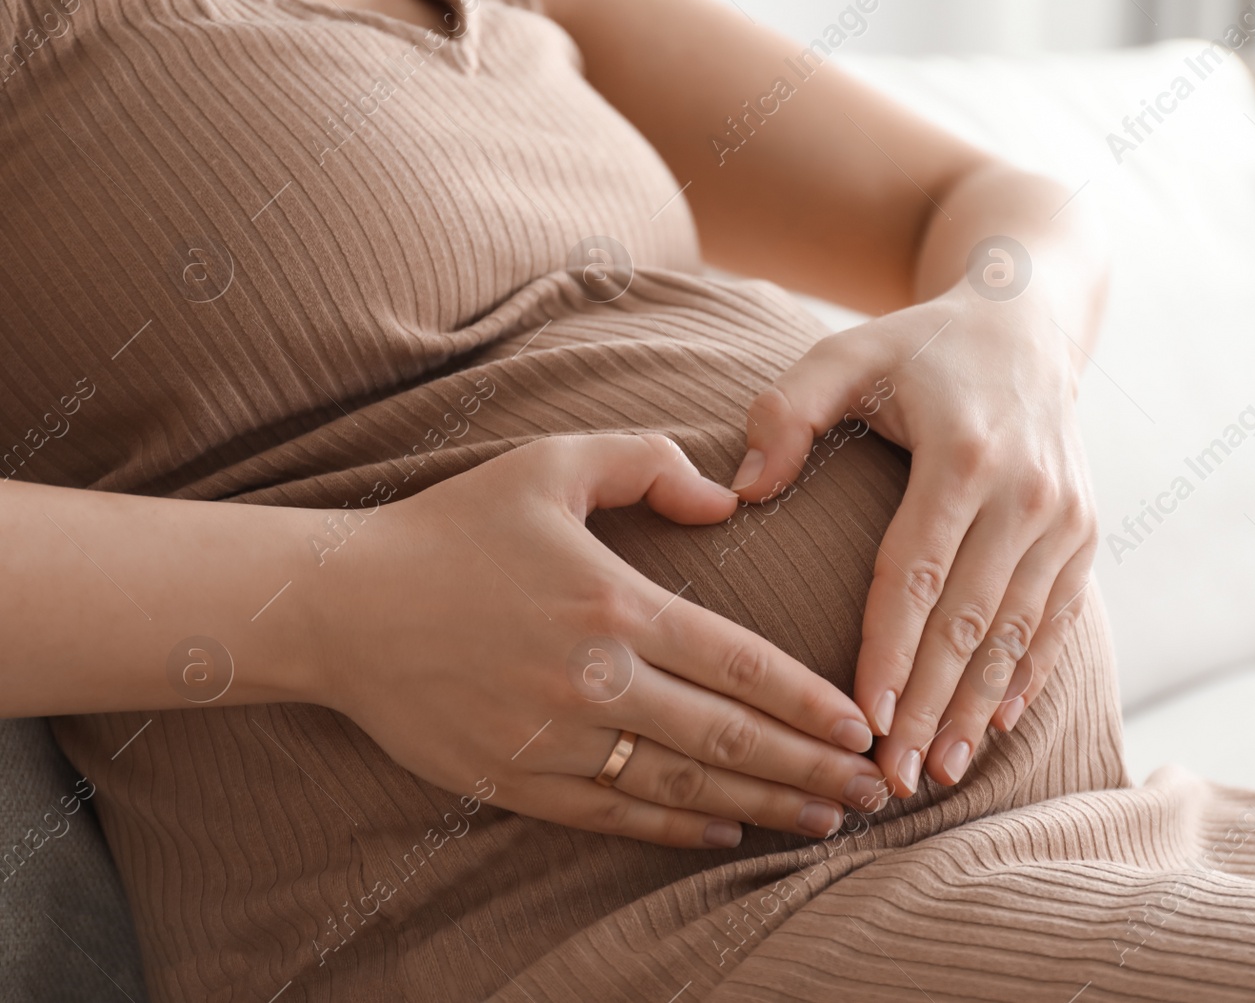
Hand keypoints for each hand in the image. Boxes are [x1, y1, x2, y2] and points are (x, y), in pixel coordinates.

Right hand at [313, 434, 884, 847]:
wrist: (342, 605)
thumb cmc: (453, 526)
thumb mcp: (551, 462)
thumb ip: (649, 462)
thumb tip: (727, 497)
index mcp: (615, 603)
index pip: (741, 663)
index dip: (811, 701)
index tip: (862, 726)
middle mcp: (595, 680)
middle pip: (730, 737)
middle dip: (812, 768)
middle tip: (873, 789)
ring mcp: (554, 740)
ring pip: (683, 786)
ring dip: (762, 806)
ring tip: (822, 819)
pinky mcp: (515, 779)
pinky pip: (614, 815)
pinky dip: (676, 827)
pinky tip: (724, 831)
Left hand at [730, 287, 1096, 797]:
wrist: (1028, 326)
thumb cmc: (919, 347)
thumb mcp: (845, 351)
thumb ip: (785, 409)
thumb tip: (741, 490)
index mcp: (963, 454)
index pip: (915, 573)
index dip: (890, 653)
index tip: (865, 722)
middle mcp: (1026, 491)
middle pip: (967, 620)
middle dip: (930, 707)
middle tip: (894, 778)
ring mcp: (1066, 518)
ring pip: (1015, 633)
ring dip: (978, 708)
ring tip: (942, 771)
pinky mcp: (1086, 533)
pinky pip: (1055, 619)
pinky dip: (1026, 675)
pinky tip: (995, 726)